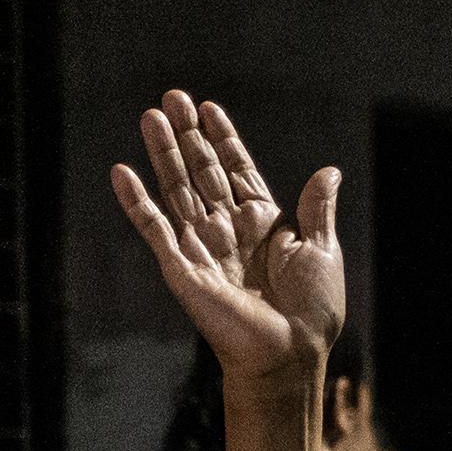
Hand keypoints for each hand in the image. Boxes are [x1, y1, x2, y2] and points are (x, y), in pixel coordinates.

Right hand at [111, 92, 342, 382]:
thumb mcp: (322, 250)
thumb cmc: (312, 310)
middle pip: (202, 172)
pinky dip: (137, 202)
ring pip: (177, 191)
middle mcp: (229, 230)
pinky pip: (155, 230)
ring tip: (150, 116)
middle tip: (172, 97)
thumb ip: (317, 208)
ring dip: (163, 155)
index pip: (237, 171)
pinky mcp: (182, 269)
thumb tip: (329, 170)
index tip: (209, 108)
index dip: (223, 140)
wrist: (291, 353)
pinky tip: (122, 173)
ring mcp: (202, 247)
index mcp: (263, 223)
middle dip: (187, 136)